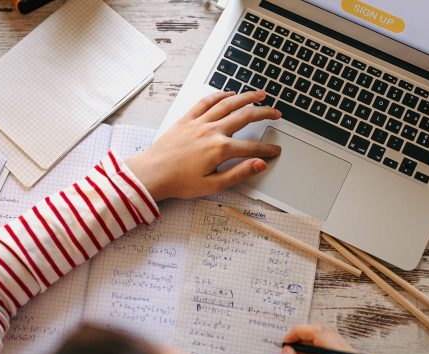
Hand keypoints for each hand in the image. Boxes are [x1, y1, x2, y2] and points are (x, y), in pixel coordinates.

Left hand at [124, 90, 281, 200]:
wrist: (152, 173)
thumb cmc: (179, 182)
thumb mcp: (213, 185)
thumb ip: (239, 173)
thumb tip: (260, 164)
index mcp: (220, 149)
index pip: (251, 147)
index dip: (267, 149)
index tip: (275, 150)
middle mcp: (212, 131)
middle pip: (244, 117)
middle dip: (264, 113)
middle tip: (276, 113)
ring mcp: (199, 122)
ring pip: (228, 104)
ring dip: (246, 97)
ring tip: (260, 94)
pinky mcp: (187, 119)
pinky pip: (206, 102)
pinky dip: (219, 95)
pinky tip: (229, 94)